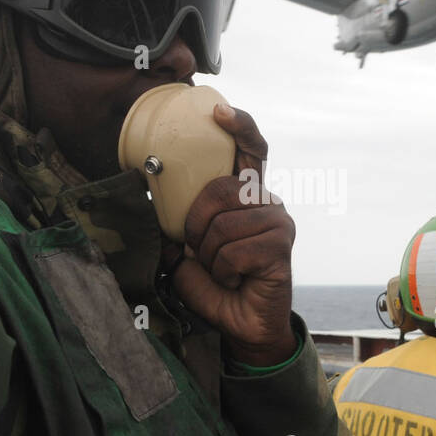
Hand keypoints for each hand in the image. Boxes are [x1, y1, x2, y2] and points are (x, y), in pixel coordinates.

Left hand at [169, 104, 297, 366]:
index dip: (239, 127)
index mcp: (246, 196)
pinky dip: (224, 272)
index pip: (250, 151)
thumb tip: (153, 199)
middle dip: (197, 227)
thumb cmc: (217, 284)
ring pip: (223, 226)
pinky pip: (234, 251)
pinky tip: (238, 281)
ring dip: (210, 257)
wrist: (242, 324)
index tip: (218, 111)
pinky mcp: (282, 246)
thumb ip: (180, 223)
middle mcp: (267, 202)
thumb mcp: (188, 250)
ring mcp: (278, 222)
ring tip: (224, 272)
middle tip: (202, 253)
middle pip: (221, 190)